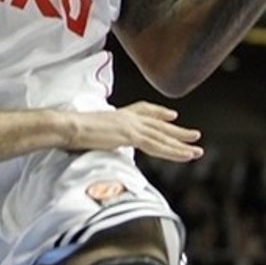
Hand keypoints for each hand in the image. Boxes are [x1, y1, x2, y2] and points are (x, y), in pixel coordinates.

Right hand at [68, 100, 202, 161]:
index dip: (159, 112)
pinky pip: (158, 145)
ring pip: (162, 136)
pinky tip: (185, 154)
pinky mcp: (131, 135)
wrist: (68, 126)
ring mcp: (130, 125)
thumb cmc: (72, 129)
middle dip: (177, 130)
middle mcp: (128, 117)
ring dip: (181, 143)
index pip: (144, 110)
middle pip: (158, 123)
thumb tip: (99, 141)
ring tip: (197, 148)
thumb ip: (101, 135)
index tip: (172, 114)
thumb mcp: (91, 131)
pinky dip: (174, 151)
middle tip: (195, 134)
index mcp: (118, 114)